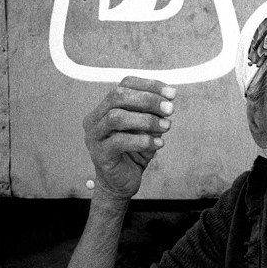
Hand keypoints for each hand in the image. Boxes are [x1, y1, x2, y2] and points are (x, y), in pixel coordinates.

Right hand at [83, 76, 175, 201]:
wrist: (122, 183)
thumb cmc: (135, 152)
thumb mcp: (147, 128)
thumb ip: (153, 113)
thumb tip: (168, 99)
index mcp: (106, 107)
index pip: (124, 84)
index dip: (149, 85)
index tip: (172, 93)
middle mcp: (95, 118)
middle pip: (118, 96)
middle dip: (148, 100)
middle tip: (170, 109)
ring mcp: (94, 136)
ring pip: (116, 117)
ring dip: (146, 120)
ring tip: (166, 127)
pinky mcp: (99, 154)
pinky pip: (120, 141)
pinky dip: (143, 140)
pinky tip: (158, 144)